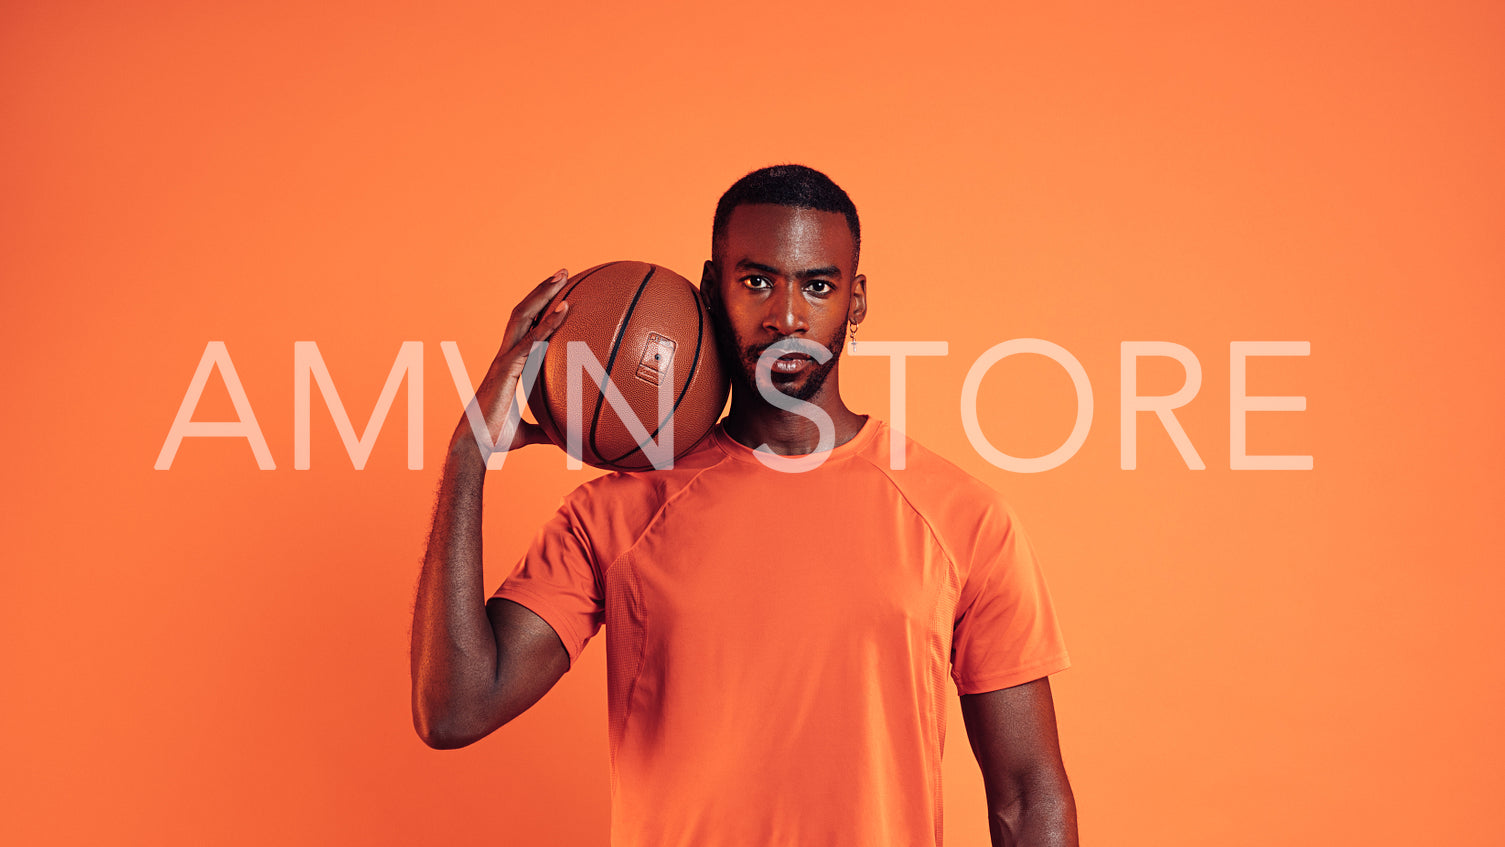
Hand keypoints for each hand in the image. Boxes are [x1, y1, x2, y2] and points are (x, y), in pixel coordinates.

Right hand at [452, 268, 571, 456]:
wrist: (475, 445)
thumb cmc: (495, 437)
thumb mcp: (528, 432)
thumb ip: (545, 430)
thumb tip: (565, 438)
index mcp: (510, 364)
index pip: (525, 328)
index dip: (539, 308)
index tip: (557, 293)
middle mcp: (506, 354)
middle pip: (524, 312)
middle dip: (542, 290)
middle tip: (563, 271)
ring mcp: (505, 358)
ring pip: (524, 316)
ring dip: (544, 294)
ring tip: (563, 275)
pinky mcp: (507, 368)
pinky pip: (531, 340)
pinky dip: (548, 324)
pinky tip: (565, 310)